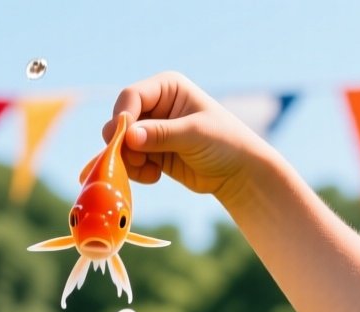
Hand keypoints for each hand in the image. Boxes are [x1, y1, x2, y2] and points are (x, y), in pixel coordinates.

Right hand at [106, 71, 274, 196]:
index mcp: (167, 88)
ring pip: (120, 143)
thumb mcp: (194, 134)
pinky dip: (136, 170)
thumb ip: (161, 134)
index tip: (125, 139)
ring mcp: (151, 130)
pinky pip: (129, 160)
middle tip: (137, 161)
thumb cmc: (225, 143)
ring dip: (129, 160)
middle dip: (123, 142)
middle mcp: (155, 105)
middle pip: (120, 120)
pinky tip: (155, 176)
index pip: (131, 96)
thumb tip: (128, 136)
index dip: (124, 117)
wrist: (239, 173)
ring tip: (150, 171)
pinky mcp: (151, 152)